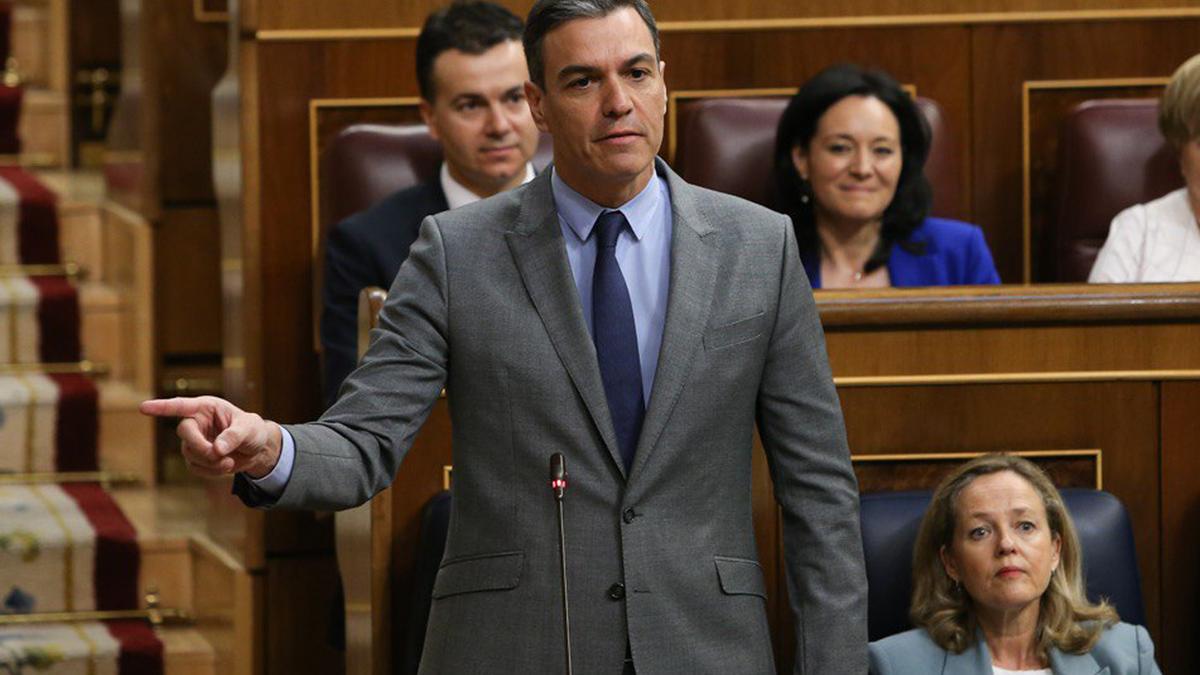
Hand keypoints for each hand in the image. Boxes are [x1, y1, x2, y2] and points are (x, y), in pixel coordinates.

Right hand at [139, 396, 281, 478]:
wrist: (257, 450)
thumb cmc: (252, 430)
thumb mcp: (249, 428)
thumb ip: (234, 436)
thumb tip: (217, 449)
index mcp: (206, 408)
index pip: (181, 406)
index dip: (162, 407)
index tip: (143, 408)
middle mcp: (196, 422)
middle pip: (184, 432)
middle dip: (200, 446)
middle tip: (218, 454)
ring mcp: (194, 441)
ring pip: (189, 453)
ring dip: (209, 461)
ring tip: (229, 462)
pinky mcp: (196, 458)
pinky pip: (195, 467)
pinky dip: (211, 471)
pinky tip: (226, 466)